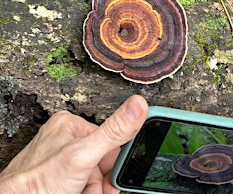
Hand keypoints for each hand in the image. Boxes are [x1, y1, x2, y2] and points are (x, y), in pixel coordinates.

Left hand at [0, 95, 147, 193]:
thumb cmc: (37, 184)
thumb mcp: (83, 155)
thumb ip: (113, 132)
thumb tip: (137, 105)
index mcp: (70, 126)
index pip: (110, 137)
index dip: (116, 160)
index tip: (116, 173)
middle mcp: (66, 141)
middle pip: (104, 160)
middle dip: (103, 179)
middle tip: (94, 187)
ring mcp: (63, 162)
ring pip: (96, 176)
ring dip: (95, 189)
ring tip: (82, 192)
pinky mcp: (62, 178)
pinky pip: (86, 184)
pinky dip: (88, 192)